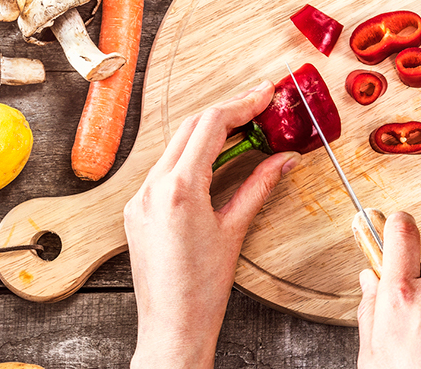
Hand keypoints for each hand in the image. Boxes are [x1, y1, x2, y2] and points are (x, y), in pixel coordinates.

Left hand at [125, 80, 298, 368]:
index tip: (265, 93)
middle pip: (190, 127)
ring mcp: (140, 198)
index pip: (210, 125)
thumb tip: (283, 160)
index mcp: (178, 190)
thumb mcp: (234, 231)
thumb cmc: (201, 291)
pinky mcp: (137, 211)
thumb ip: (258, 187)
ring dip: (208, 132)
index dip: (242, 103)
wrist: (171, 329)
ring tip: (243, 128)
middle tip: (259, 104)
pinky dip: (191, 157)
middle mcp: (152, 188)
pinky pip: (164, 170)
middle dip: (226, 111)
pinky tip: (215, 159)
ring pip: (176, 146)